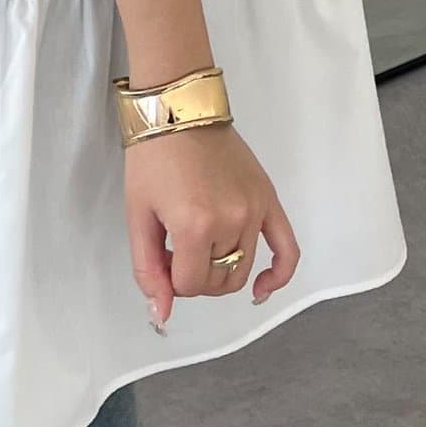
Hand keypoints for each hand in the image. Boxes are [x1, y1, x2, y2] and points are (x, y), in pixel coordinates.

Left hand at [125, 122, 299, 328]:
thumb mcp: (138, 215)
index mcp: (194, 226)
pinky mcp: (268, 199)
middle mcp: (231, 222)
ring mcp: (254, 210)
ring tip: (200, 250)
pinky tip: (263, 290)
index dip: (170, 280)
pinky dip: (279, 275)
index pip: (190, 285)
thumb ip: (148, 269)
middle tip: (176, 252)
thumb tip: (162, 315)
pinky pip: (287, 249)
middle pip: (218, 281)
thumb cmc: (151, 160)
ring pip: (243, 270)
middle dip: (194, 278)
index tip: (161, 256)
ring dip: (220, 273)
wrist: (179, 111)